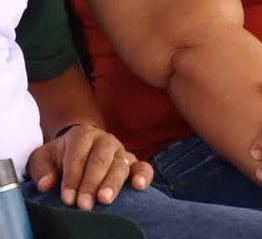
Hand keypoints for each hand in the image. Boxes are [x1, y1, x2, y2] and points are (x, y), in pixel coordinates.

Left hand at [26, 123, 153, 209]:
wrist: (78, 150)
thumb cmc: (59, 157)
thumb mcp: (43, 158)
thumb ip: (41, 169)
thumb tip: (47, 183)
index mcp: (83, 135)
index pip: (78, 154)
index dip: (73, 177)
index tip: (67, 198)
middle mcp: (105, 140)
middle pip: (100, 159)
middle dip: (91, 183)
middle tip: (84, 204)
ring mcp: (121, 151)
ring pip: (120, 164)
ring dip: (113, 183)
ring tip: (105, 199)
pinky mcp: (133, 162)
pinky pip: (143, 166)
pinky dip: (143, 175)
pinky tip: (138, 186)